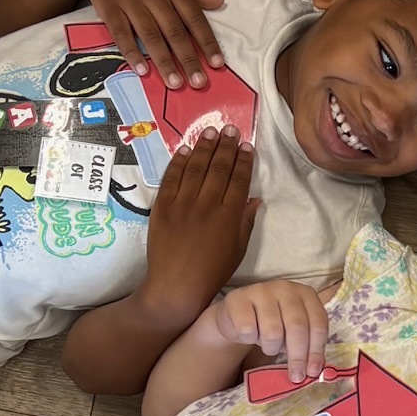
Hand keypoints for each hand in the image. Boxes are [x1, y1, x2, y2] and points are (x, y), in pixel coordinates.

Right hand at [62, 0, 224, 86]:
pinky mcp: (106, 5)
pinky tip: (142, 70)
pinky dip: (131, 52)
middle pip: (174, 31)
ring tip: (175, 84)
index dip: (207, 41)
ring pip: (150, 35)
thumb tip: (218, 3)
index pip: (194, 17)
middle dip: (188, 58)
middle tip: (199, 83)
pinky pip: (121, 32)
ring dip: (164, 61)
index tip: (218, 63)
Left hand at [141, 127, 257, 320]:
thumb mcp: (238, 249)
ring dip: (204, 148)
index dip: (243, 160)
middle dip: (225, 147)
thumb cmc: (212, 272)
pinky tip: (186, 150)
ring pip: (195, 169)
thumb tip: (254, 198)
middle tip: (230, 129)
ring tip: (211, 132)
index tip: (246, 145)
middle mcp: (207, 205)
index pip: (239, 180)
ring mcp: (182, 205)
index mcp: (229, 216)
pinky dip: (179, 163)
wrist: (176, 286)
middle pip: (218, 168)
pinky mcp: (162, 207)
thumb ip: (246, 221)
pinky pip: (171, 179)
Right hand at [214, 278, 328, 381]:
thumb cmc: (272, 324)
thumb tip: (315, 369)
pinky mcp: (238, 299)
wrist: (236, 315)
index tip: (312, 372)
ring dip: (271, 347)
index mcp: (306, 294)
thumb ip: (307, 345)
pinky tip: (249, 334)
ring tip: (268, 345)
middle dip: (298, 356)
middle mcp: (286, 288)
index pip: (317, 323)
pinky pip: (248, 330)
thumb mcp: (293, 331)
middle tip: (295, 376)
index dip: (316, 350)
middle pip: (297, 327)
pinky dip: (249, 339)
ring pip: (272, 332)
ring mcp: (261, 290)